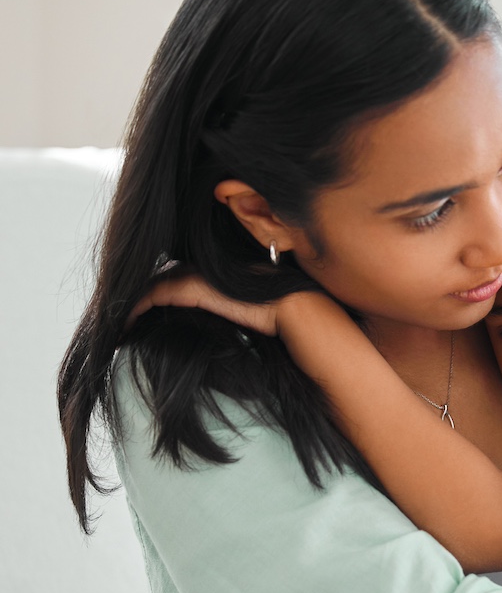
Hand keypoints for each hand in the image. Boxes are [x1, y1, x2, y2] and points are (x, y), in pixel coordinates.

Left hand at [128, 267, 279, 335]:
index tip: (137, 317)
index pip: (171, 278)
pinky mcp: (191, 287)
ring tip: (117, 327)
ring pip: (149, 286)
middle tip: (120, 322)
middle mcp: (200, 265)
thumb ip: (223, 308)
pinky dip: (133, 309)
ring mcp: (195, 274)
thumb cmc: (275, 315)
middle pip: (155, 280)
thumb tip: (210, 327)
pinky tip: (123, 327)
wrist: (292, 309)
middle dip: (134, 299)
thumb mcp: (244, 309)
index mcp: (211, 268)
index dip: (150, 295)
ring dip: (130, 305)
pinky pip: (151, 296)